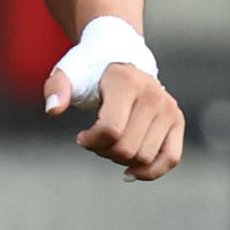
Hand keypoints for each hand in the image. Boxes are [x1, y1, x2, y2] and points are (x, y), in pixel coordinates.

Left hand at [43, 63, 183, 181]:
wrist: (118, 57)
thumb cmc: (90, 72)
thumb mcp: (69, 74)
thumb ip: (56, 88)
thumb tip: (53, 110)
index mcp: (126, 82)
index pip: (110, 130)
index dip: (91, 141)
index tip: (81, 137)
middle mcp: (153, 94)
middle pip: (127, 148)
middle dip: (104, 152)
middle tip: (94, 141)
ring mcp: (168, 108)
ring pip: (145, 157)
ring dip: (121, 160)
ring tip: (109, 145)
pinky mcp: (177, 120)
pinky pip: (171, 158)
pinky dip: (151, 172)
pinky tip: (130, 172)